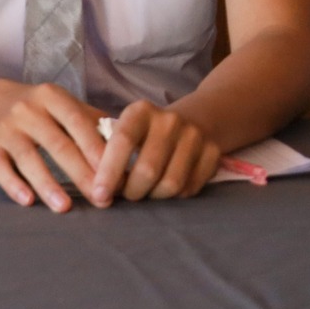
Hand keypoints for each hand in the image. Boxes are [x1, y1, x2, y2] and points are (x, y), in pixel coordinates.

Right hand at [0, 81, 105, 211]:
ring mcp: (6, 128)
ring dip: (47, 183)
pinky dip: (12, 184)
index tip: (116, 176)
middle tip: (101, 199)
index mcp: (52, 97)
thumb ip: (94, 124)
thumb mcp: (65, 105)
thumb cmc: (40, 109)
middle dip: (81, 173)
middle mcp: (27, 110)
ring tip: (65, 207)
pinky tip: (28, 201)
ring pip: (27, 158)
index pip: (78, 123)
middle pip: (57, 144)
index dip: (96, 150)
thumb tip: (129, 151)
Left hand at [89, 99, 220, 202]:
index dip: (109, 172)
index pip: (122, 142)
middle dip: (132, 191)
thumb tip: (96, 189)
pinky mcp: (213, 153)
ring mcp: (194, 136)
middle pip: (148, 169)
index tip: (99, 195)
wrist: (193, 120)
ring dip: (153, 196)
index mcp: (140, 111)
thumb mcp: (122, 129)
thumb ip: (106, 151)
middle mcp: (169, 120)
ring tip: (144, 193)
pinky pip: (190, 188)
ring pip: (171, 183)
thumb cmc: (144, 132)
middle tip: (125, 196)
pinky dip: (174, 197)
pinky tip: (164, 189)